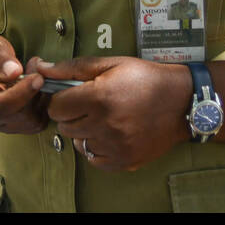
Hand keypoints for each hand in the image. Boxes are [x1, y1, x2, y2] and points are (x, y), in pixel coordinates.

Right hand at [0, 35, 47, 134]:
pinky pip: (40, 119)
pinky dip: (44, 102)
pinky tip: (37, 84)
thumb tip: (14, 71)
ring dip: (41, 95)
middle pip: (20, 116)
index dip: (21, 94)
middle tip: (36, 64)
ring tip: (34, 71)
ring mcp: (4, 124)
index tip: (37, 77)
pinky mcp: (20, 124)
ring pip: (33, 120)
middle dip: (35, 91)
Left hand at [38, 57, 191, 171]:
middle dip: (71, 115)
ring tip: (102, 118)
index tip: (71, 96)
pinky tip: (108, 133)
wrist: (182, 101)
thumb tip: (42, 68)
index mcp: (100, 97)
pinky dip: (96, 148)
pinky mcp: (124, 160)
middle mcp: (106, 124)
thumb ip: (73, 68)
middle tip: (88, 106)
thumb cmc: (146, 78)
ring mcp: (115, 145)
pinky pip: (94, 159)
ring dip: (84, 132)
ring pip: (78, 143)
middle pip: (64, 126)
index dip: (61, 99)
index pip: (57, 107)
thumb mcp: (111, 64)